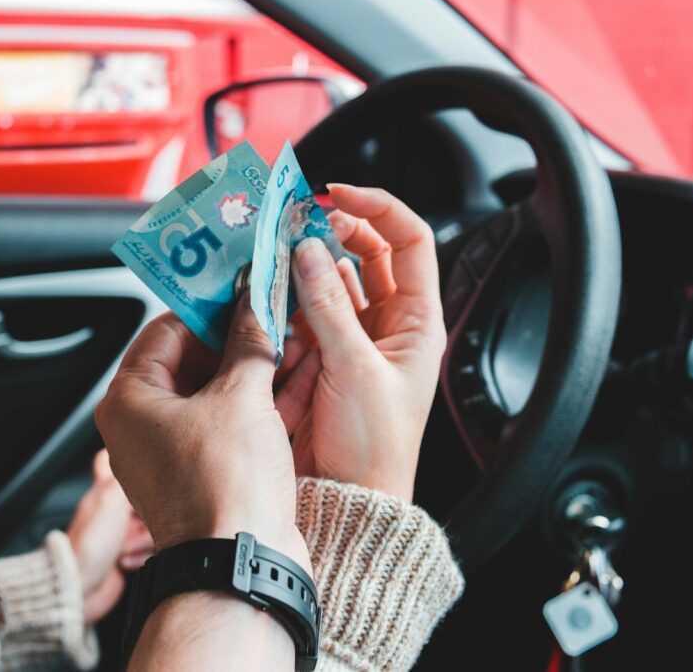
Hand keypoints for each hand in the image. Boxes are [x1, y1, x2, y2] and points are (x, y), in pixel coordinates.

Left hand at [67, 450, 153, 624]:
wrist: (80, 588)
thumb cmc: (87, 546)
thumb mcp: (110, 498)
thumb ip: (130, 476)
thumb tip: (146, 455)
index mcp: (105, 489)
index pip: (116, 461)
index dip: (131, 459)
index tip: (148, 463)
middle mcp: (114, 508)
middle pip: (150, 497)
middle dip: (150, 513)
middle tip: (135, 524)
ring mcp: (122, 531)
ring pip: (154, 524)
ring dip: (143, 540)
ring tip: (125, 549)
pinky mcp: (130, 554)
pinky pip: (151, 548)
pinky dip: (141, 556)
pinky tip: (126, 561)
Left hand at [95, 300, 309, 571]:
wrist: (243, 565)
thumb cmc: (225, 490)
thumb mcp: (242, 395)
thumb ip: (249, 340)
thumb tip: (253, 303)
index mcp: (129, 400)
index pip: (166, 328)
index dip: (209, 304)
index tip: (242, 288)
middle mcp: (140, 426)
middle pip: (189, 359)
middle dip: (234, 336)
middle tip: (269, 312)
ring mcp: (169, 453)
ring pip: (211, 392)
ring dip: (249, 366)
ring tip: (287, 339)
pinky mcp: (200, 474)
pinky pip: (223, 423)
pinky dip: (253, 401)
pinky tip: (290, 378)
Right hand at [278, 184, 446, 500]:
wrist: (350, 499)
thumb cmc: (373, 449)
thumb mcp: (354, 370)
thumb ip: (327, 307)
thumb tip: (306, 251)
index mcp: (418, 321)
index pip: (409, 239)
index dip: (378, 208)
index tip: (337, 194)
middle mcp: (389, 323)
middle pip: (367, 252)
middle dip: (333, 229)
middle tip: (295, 219)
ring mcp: (354, 338)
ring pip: (331, 279)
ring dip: (306, 264)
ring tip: (278, 253)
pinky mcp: (322, 356)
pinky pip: (306, 312)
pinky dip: (289, 299)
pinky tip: (273, 294)